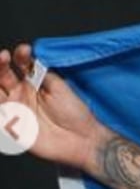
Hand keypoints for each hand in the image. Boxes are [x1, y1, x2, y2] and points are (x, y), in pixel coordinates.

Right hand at [1, 44, 104, 168]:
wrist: (81, 138)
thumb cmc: (75, 113)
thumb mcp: (60, 87)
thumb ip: (44, 74)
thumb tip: (32, 60)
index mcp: (34, 83)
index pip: (22, 65)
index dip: (21, 56)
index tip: (24, 50)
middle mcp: (22, 94)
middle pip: (4, 77)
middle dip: (1, 65)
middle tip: (3, 57)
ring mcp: (15, 110)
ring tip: (0, 71)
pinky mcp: (12, 127)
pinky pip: (0, 118)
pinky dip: (0, 110)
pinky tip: (1, 101)